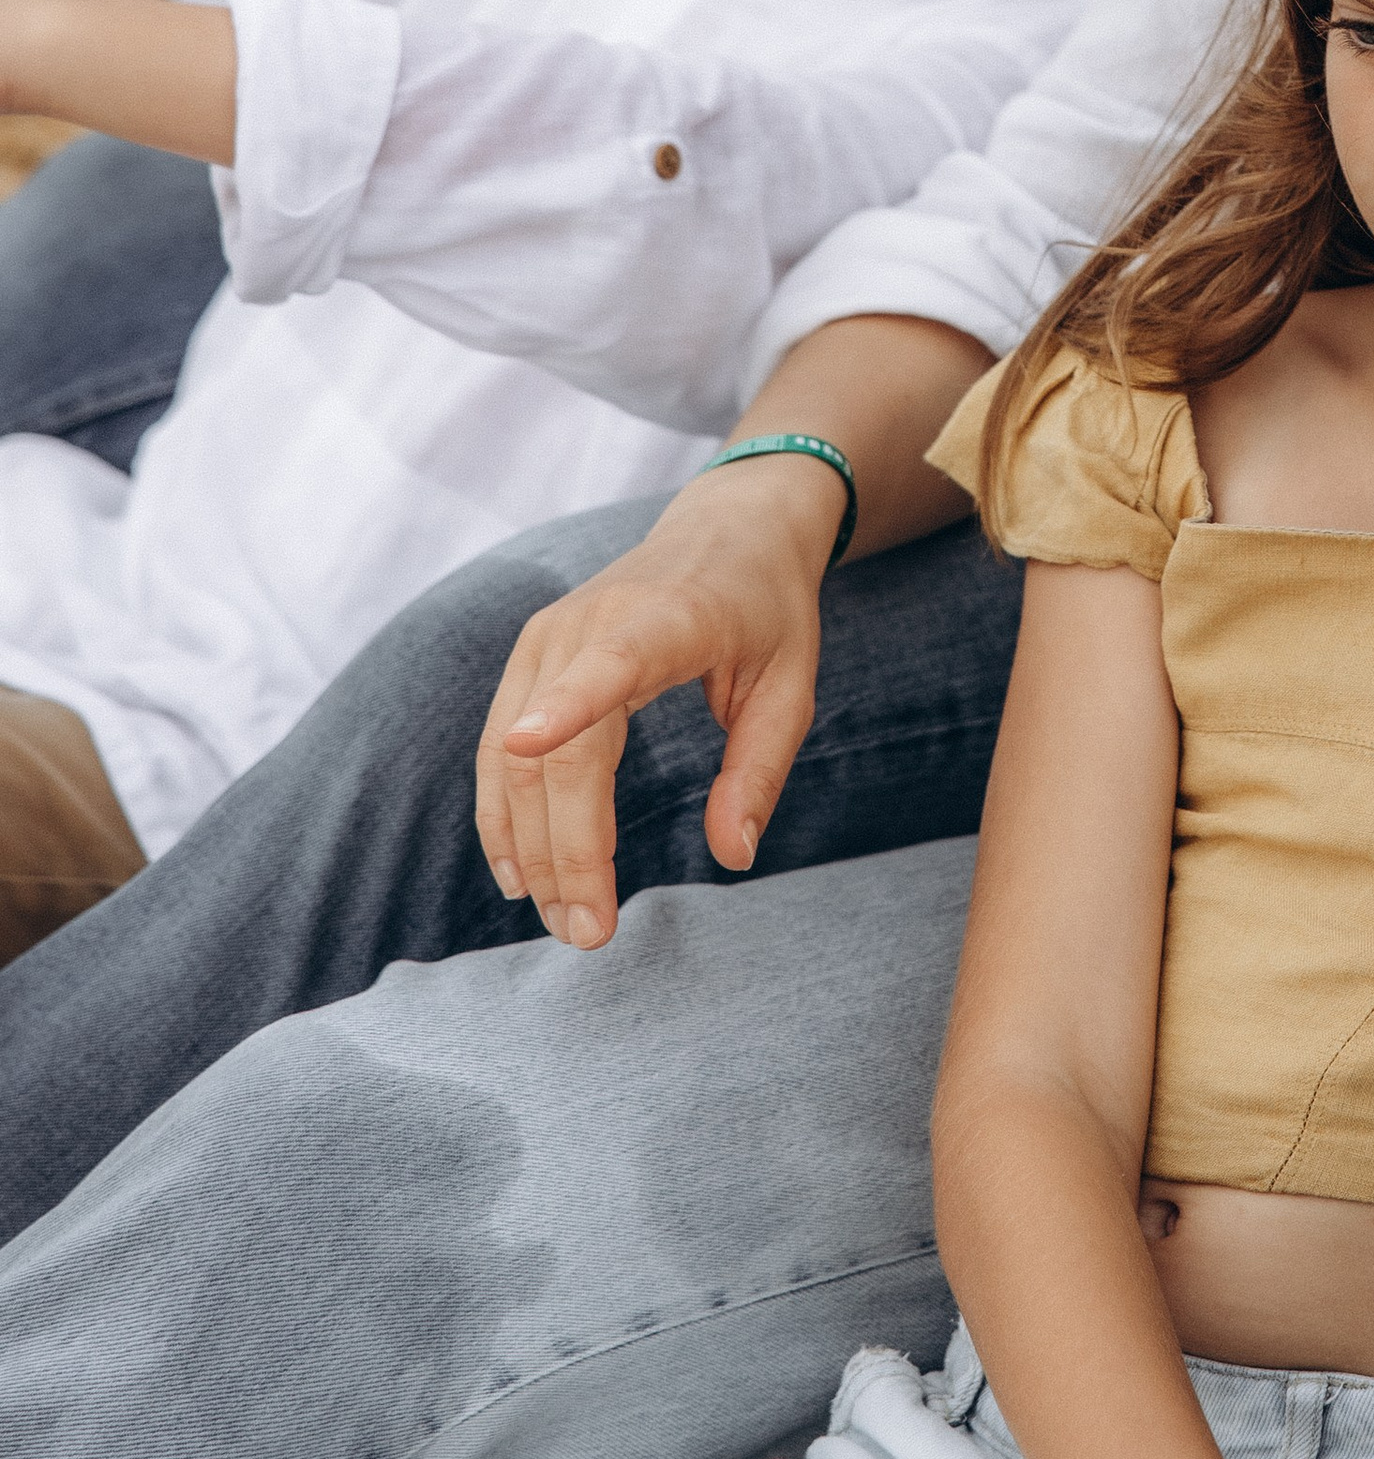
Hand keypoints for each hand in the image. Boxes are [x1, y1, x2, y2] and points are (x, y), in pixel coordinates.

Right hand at [473, 447, 843, 944]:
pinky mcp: (533, 654)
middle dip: (564, 850)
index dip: (567, 705)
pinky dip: (504, 813)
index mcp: (670, 619)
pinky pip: (497, 745)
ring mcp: (551, 636)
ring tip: (562, 920)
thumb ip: (759, 769)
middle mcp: (594, 621)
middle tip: (589, 933)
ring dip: (528, 847)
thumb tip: (733, 854)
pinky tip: (520, 873)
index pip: (610, 662)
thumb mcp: (792, 686)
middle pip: (557, 750)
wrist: (726, 525)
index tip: (525, 745)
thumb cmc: (767, 609)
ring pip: (511, 758)